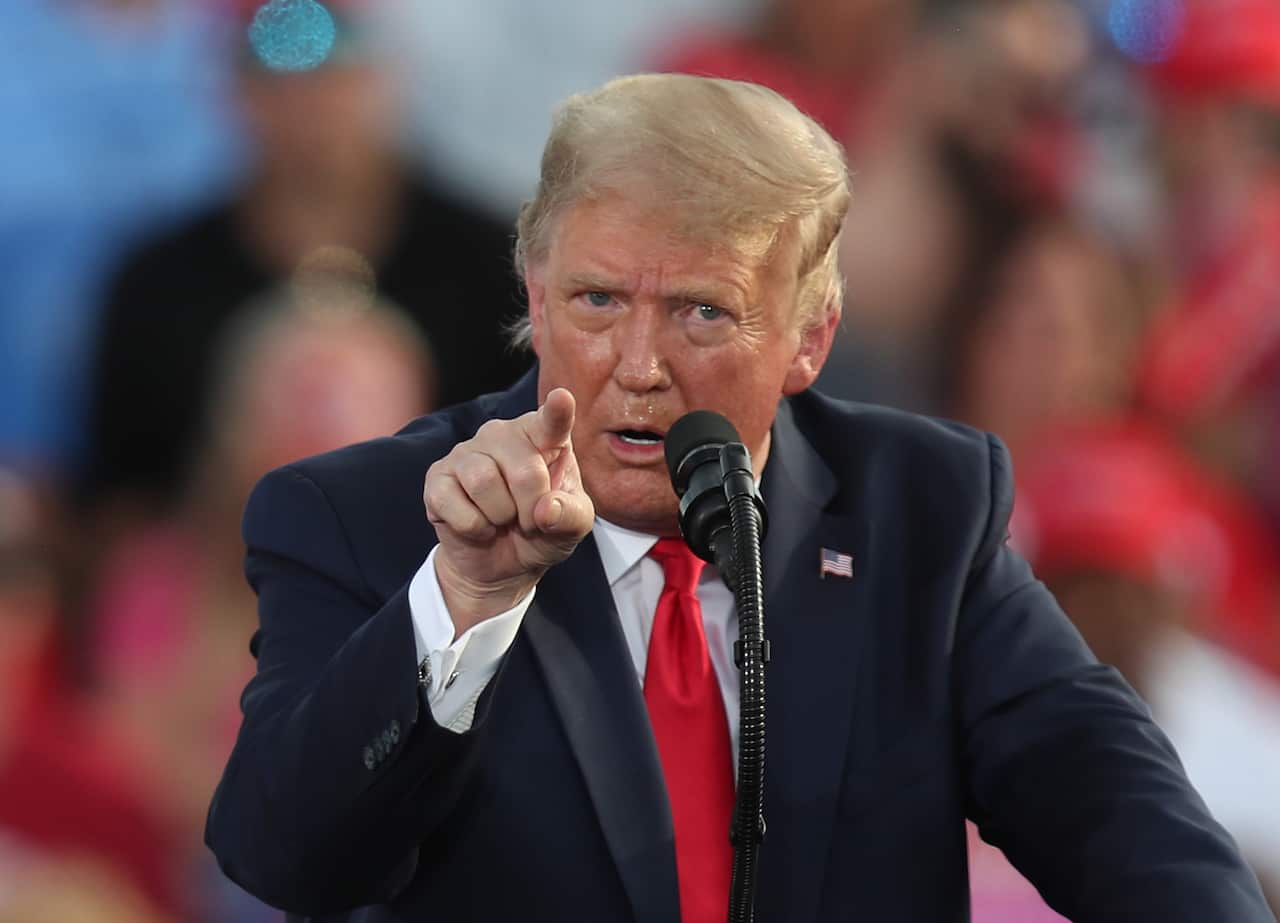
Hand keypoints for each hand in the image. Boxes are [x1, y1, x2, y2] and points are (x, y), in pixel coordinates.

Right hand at [423, 388, 594, 635]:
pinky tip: (479, 526)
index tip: (562, 398)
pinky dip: (474, 528)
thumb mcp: (572, 526)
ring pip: (484, 482)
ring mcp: (465, 453)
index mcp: (541, 436)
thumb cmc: (542, 529)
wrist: (502, 562)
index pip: (551, 422)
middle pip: (524, 472)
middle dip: (531, 509)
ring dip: (501, 516)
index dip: (557, 411)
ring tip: (503, 519)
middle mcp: (501, 434)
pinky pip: (454, 503)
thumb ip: (571, 515)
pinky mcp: (437, 478)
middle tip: (529, 520)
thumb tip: (546, 510)